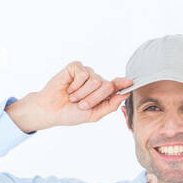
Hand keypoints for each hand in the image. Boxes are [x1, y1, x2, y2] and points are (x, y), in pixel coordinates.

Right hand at [6, 63, 132, 132]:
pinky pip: (83, 74)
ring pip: (96, 80)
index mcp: (102, 93)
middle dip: (95, 98)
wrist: (52, 110)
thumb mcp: (94, 114)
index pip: (116, 86)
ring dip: (83, 93)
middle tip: (82, 105)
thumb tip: (124, 94)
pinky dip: (76, 85)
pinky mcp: (76, 67)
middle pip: (107, 86)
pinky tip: (69, 89)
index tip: (131, 82)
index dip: (123, 83)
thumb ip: (110, 105)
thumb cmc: (71, 114)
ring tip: (74, 98)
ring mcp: (86, 73)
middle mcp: (96, 81)